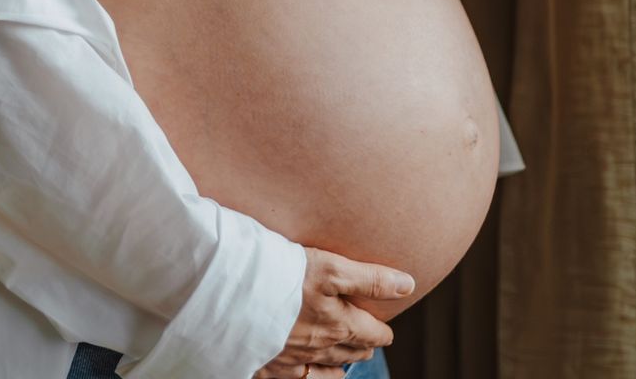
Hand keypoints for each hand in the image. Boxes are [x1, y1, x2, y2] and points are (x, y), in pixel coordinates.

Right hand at [251, 246, 408, 377]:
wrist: (228, 294)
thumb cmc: (279, 275)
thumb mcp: (330, 267)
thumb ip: (370, 278)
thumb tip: (407, 285)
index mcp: (340, 325)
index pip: (374, 333)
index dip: (381, 328)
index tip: (383, 324)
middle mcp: (321, 348)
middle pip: (353, 352)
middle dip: (362, 344)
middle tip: (364, 336)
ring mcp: (294, 361)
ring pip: (328, 369)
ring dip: (340, 361)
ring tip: (343, 354)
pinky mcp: (268, 366)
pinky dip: (309, 375)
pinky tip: (307, 370)